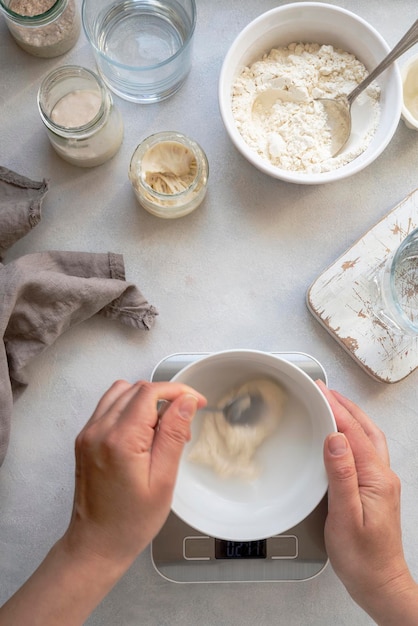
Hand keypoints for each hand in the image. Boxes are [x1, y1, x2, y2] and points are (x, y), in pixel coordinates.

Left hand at [0, 380, 206, 625]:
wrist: (96, 544)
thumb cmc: (131, 521)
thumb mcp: (163, 481)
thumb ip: (173, 435)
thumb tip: (186, 401)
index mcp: (119, 440)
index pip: (151, 392)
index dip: (178, 392)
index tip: (197, 402)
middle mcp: (98, 430)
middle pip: (137, 389)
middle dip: (165, 398)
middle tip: (183, 424)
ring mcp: (88, 433)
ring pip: (121, 392)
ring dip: (146, 400)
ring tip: (162, 429)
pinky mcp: (85, 438)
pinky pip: (109, 407)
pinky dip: (130, 408)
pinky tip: (142, 433)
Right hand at [318, 380, 417, 624]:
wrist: (380, 584)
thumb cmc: (362, 558)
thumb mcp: (346, 517)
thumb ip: (341, 476)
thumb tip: (336, 440)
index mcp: (376, 478)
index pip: (354, 434)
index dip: (335, 409)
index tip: (319, 391)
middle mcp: (383, 476)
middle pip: (366, 430)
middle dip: (345, 406)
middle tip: (324, 390)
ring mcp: (381, 482)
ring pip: (368, 439)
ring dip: (351, 418)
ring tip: (332, 405)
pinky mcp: (376, 489)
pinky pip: (365, 452)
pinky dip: (353, 435)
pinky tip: (340, 437)